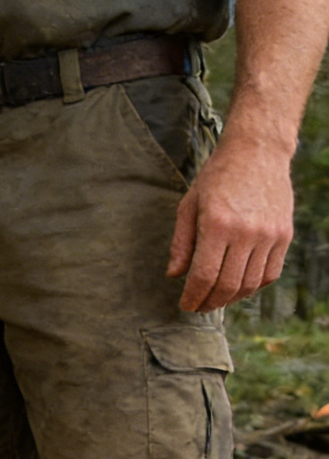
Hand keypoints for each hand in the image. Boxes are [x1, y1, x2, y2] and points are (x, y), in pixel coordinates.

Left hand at [168, 134, 294, 312]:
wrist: (258, 151)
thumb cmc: (217, 177)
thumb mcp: (189, 205)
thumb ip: (181, 243)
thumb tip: (174, 275)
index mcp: (217, 225)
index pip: (204, 276)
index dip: (193, 297)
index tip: (186, 305)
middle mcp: (246, 232)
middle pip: (227, 285)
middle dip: (209, 302)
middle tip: (199, 307)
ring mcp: (269, 234)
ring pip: (250, 284)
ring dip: (231, 298)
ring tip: (216, 299)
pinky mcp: (284, 234)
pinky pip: (270, 273)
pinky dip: (254, 286)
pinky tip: (239, 286)